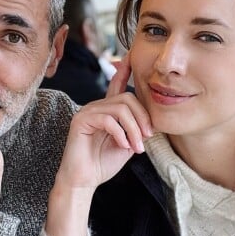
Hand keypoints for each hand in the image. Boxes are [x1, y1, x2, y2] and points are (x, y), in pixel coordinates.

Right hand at [56, 54, 151, 191]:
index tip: (132, 55)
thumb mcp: (128, 143)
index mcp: (107, 109)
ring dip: (134, 129)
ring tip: (137, 147)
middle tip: (148, 138)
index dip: (125, 68)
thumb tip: (153, 120)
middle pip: (128, 98)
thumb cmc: (103, 163)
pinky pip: (108, 120)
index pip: (118, 84)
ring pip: (120, 108)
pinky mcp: (81, 120)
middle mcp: (96, 106)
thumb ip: (137, 128)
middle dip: (143, 118)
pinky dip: (121, 134)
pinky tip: (123, 146)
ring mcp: (87, 111)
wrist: (84, 181)